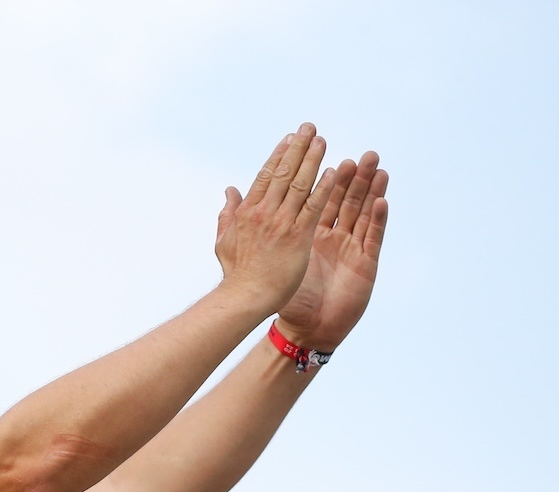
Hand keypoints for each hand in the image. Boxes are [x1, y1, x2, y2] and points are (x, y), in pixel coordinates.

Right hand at [214, 125, 340, 314]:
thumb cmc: (236, 273)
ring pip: (300, 184)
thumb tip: (229, 190)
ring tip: (322, 141)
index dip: (279, 154)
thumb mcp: (224, 239)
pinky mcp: (298, 236)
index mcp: (246, 211)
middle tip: (310, 128)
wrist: (247, 296)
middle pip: (284, 173)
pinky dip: (323, 188)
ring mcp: (281, 223)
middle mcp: (264, 212)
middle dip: (298, 147)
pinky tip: (334, 173)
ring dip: (312, 160)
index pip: (265, 175)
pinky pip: (313, 206)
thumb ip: (227, 212)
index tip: (290, 138)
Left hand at [272, 151, 388, 350]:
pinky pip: (373, 238)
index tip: (321, 148)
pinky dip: (378, 219)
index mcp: (310, 233)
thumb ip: (257, 227)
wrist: (306, 328)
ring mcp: (351, 249)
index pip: (317, 197)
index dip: (320, 174)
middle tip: (363, 153)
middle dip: (354, 177)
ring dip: (372, 189)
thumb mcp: (270, 259)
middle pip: (346, 200)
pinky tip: (382, 200)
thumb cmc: (288, 298)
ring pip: (364, 213)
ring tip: (378, 166)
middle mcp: (334, 237)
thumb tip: (234, 199)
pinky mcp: (365, 264)